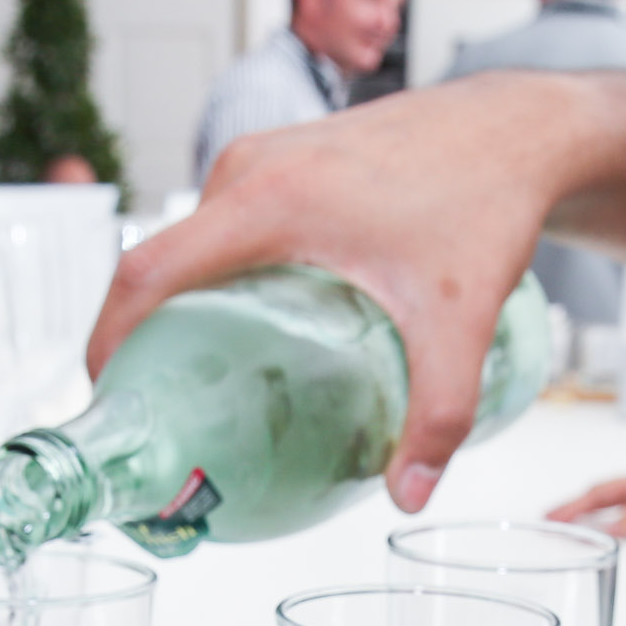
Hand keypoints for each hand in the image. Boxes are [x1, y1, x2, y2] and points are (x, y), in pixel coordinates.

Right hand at [88, 72, 588, 511]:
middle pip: (157, 263)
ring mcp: (263, 156)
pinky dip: (212, 275)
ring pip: (191, 242)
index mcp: (268, 201)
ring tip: (193, 379)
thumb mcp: (461, 320)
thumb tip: (406, 496)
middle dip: (141, 338)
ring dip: (178, 306)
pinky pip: (221, 222)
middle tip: (154, 411)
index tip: (106, 400)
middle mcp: (250, 169)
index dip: (107, 341)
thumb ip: (438, 413)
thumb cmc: (486, 204)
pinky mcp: (283, 156)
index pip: (146, 273)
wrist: (519, 130)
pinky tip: (243, 326)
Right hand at [548, 472, 625, 563]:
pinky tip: (597, 541)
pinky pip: (619, 523)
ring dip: (584, 519)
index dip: (572, 507)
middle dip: (571, 509)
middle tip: (548, 523)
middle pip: (598, 498)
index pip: (598, 493)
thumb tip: (606, 527)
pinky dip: (600, 529)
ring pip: (607, 509)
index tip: (552, 519)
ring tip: (564, 531)